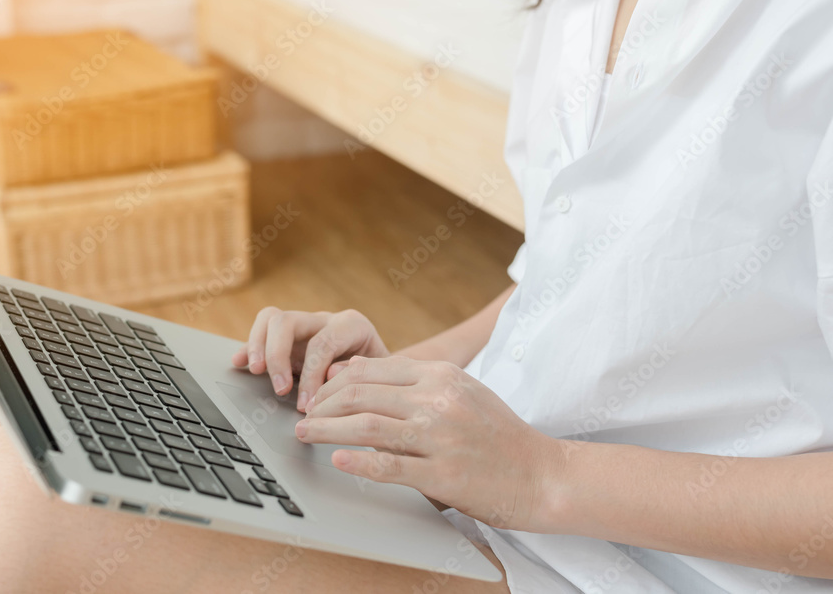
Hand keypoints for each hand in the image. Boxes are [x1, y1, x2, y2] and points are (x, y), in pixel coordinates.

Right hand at [231, 308, 389, 410]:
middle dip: (278, 356)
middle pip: (289, 321)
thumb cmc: (383, 380)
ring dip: (258, 346)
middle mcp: (325, 321)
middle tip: (280, 390)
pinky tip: (237, 362)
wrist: (385, 376)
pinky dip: (247, 347)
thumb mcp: (382, 380)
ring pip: (272, 318)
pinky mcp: (289, 339)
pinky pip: (262, 333)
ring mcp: (305, 327)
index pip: (322, 343)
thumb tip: (333, 376)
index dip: (311, 375)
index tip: (307, 405)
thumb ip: (362, 376)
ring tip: (256, 372)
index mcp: (352, 326)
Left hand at [295, 356, 563, 531]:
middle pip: (360, 394)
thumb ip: (411, 380)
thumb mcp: (460, 391)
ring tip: (304, 434)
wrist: (543, 474)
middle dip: (321, 405)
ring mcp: (440, 436)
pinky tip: (338, 460)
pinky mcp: (442, 474)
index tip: (314, 396)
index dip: (332, 383)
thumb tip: (351, 370)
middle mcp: (438, 399)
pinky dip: (357, 462)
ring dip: (326, 430)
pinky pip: (388, 466)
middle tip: (301, 416)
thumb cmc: (498, 434)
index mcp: (440, 375)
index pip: (369, 370)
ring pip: (365, 426)